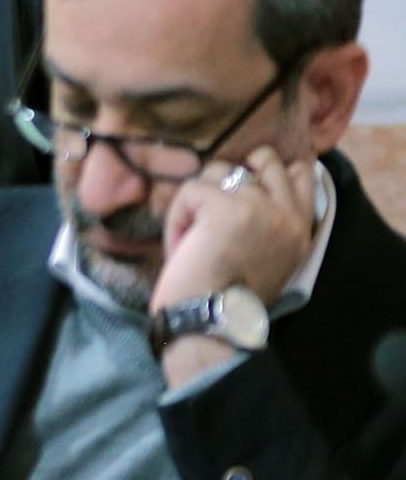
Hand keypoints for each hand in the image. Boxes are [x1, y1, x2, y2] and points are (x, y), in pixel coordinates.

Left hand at [152, 144, 315, 312]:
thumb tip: (246, 185)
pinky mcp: (225, 206)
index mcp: (301, 229)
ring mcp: (259, 206)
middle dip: (233, 172)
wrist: (211, 320)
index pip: (301, 173)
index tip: (244, 188)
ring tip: (193, 234)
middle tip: (212, 200)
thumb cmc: (229, 298)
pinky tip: (181, 245)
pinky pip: (190, 189)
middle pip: (264, 158)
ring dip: (198, 198)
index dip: (270, 169)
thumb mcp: (269, 258)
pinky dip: (178, 216)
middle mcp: (288, 214)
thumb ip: (270, 222)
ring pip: (219, 170)